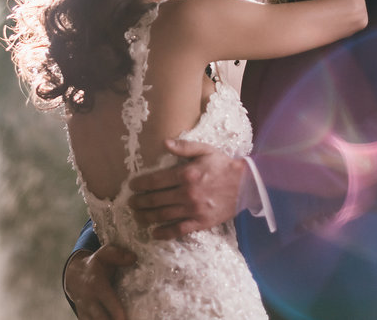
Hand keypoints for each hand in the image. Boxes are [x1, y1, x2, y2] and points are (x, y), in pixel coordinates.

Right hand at [64, 246, 135, 319]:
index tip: (125, 318)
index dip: (117, 312)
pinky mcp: (83, 316)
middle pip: (100, 318)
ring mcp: (85, 310)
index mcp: (96, 284)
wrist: (74, 275)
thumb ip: (118, 255)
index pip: (108, 301)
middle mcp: (89, 299)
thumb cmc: (95, 265)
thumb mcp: (104, 254)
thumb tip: (133, 258)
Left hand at [128, 138, 246, 238]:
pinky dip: (164, 233)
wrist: (246, 185)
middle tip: (130, 203)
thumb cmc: (223, 165)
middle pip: (155, 199)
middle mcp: (187, 193)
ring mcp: (193, 209)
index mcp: (186, 174)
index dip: (140, 184)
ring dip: (146, 217)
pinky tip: (154, 233)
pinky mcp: (201, 222)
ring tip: (137, 216)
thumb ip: (184, 146)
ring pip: (163, 215)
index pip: (155, 180)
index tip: (132, 186)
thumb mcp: (205, 150)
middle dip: (139, 202)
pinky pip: (178, 230)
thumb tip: (164, 142)